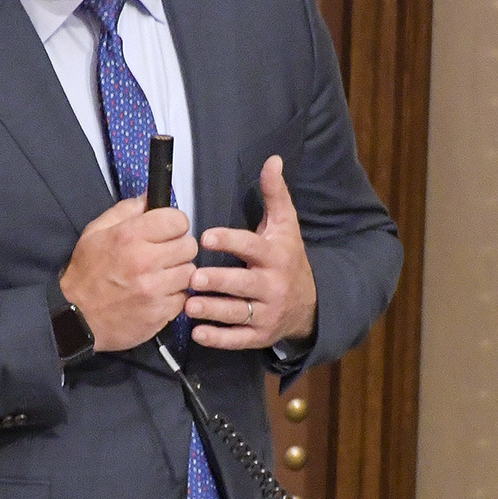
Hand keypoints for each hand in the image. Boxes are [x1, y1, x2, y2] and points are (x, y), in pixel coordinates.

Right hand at [59, 197, 197, 351]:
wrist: (76, 319)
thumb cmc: (86, 275)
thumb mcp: (95, 233)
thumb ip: (125, 211)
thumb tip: (149, 198)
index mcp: (129, 236)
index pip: (177, 220)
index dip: (174, 224)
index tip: (167, 231)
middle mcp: (144, 261)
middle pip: (189, 246)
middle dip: (179, 248)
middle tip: (164, 255)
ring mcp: (154, 289)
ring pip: (189, 273)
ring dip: (178, 274)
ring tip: (160, 277)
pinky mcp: (159, 313)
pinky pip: (183, 298)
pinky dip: (173, 297)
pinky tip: (157, 295)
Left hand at [189, 156, 317, 349]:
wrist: (310, 303)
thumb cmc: (287, 256)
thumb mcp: (285, 225)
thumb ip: (275, 193)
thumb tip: (272, 159)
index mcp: (275, 255)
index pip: (251, 247)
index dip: (229, 241)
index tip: (205, 236)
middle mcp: (273, 285)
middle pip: (243, 283)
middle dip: (217, 281)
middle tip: (192, 277)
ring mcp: (267, 312)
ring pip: (238, 313)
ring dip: (212, 310)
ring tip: (188, 305)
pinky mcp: (260, 335)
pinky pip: (238, 339)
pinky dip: (218, 338)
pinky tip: (197, 333)